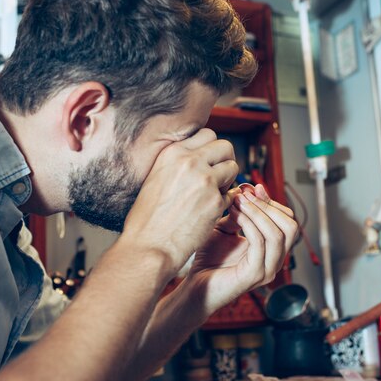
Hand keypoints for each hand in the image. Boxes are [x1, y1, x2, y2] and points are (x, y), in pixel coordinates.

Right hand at [119, 129, 238, 275]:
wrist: (148, 246)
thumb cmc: (147, 219)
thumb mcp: (156, 178)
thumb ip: (178, 164)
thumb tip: (199, 156)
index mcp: (172, 153)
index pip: (206, 134)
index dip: (211, 149)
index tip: (209, 162)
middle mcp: (189, 162)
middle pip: (225, 146)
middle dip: (226, 160)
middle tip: (219, 176)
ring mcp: (204, 180)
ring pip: (233, 168)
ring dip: (228, 180)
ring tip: (214, 194)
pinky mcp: (215, 202)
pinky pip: (231, 194)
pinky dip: (224, 203)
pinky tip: (209, 213)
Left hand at [187, 184, 298, 312]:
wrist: (196, 285)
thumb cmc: (208, 260)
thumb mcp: (226, 229)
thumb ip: (239, 213)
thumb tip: (246, 191)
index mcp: (272, 250)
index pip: (287, 221)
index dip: (272, 202)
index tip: (253, 188)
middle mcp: (275, 260)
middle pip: (290, 226)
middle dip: (268, 206)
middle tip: (246, 196)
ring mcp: (267, 269)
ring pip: (277, 233)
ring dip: (257, 212)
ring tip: (238, 203)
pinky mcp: (255, 274)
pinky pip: (259, 242)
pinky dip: (248, 223)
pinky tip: (234, 215)